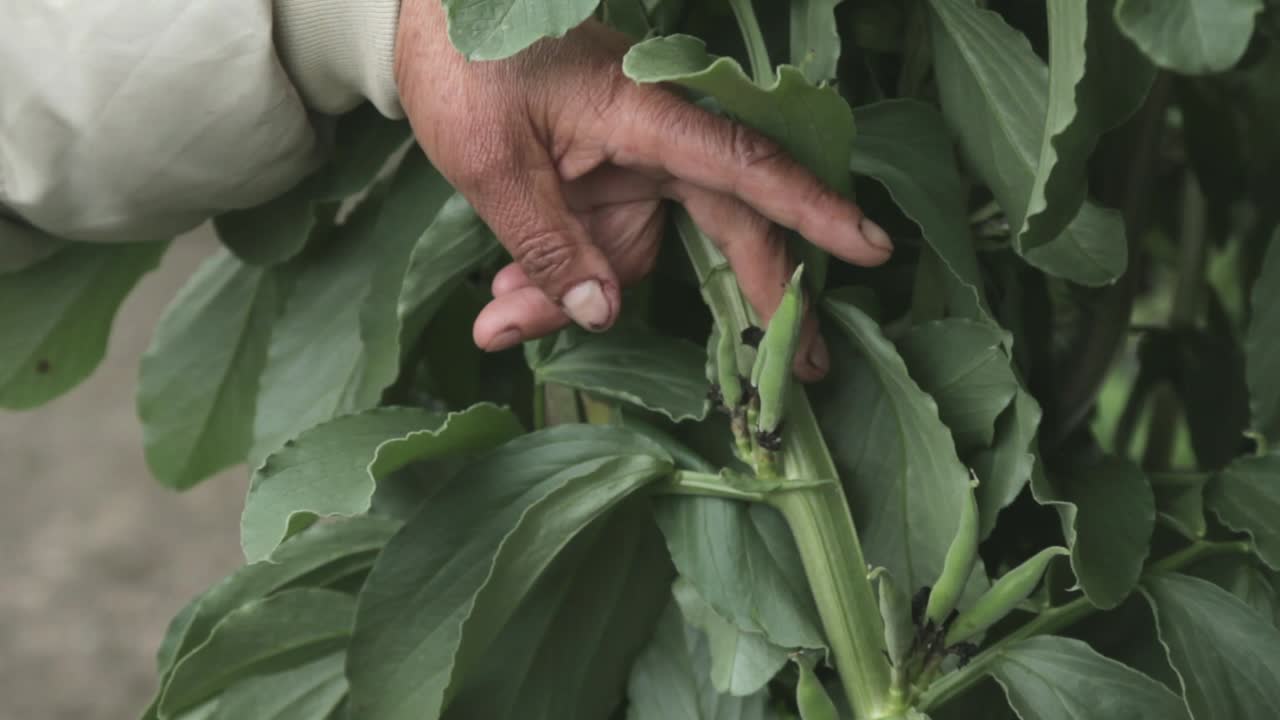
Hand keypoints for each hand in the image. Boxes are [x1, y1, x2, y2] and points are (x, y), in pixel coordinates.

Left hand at [394, 0, 892, 380]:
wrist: (429, 27)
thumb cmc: (465, 73)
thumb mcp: (493, 166)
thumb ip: (549, 245)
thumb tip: (604, 315)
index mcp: (645, 115)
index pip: (746, 168)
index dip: (812, 211)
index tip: (871, 246)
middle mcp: (658, 140)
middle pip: (728, 224)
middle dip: (753, 301)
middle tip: (797, 373)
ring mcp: (634, 164)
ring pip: (642, 255)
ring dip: (579, 300)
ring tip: (501, 321)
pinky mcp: (608, 181)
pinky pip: (604, 248)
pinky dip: (559, 281)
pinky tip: (505, 306)